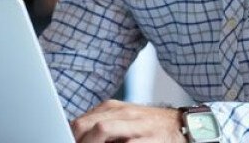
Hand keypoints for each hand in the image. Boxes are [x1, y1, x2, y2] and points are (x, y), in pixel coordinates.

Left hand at [71, 100, 185, 142]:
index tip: (65, 141)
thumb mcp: (123, 119)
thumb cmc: (149, 126)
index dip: (71, 136)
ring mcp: (136, 126)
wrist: (183, 125)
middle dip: (79, 140)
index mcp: (112, 108)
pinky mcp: (150, 140)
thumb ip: (101, 124)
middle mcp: (123, 114)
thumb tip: (76, 134)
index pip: (80, 122)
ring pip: (102, 129)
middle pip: (87, 124)